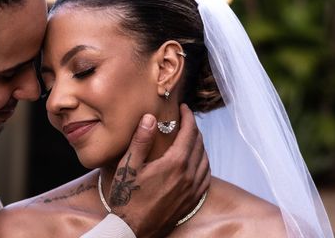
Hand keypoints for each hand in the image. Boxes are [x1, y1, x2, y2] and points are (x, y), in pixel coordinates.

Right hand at [107, 104, 209, 237]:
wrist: (133, 230)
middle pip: (199, 144)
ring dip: (200, 145)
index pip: (190, 133)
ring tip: (189, 137)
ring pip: (205, 160)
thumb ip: (141, 140)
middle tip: (185, 120)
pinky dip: (203, 163)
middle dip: (194, 128)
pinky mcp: (193, 201)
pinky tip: (196, 162)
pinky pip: (206, 177)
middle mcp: (189, 176)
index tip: (184, 108)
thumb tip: (150, 118)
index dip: (188, 117)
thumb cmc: (128, 198)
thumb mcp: (129, 166)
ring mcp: (193, 190)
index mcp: (175, 164)